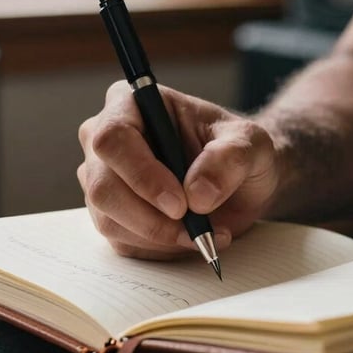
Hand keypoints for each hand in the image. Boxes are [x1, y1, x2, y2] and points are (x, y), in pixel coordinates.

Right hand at [78, 80, 279, 259]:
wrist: (239, 182)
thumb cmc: (238, 150)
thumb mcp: (251, 144)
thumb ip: (230, 159)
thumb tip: (197, 194)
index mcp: (131, 103)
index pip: (113, 138)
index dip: (142, 174)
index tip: (180, 203)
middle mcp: (105, 140)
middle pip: (102, 186)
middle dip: (150, 217)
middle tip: (194, 228)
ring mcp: (102, 179)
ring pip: (109, 220)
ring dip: (160, 236)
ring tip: (204, 232)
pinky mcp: (110, 214)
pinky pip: (122, 241)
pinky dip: (160, 249)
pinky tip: (190, 237)